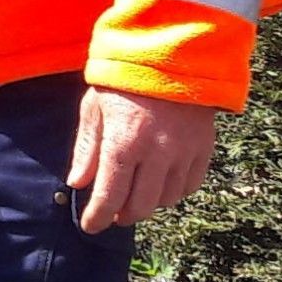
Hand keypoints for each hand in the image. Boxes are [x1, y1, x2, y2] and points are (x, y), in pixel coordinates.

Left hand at [71, 87, 218, 231]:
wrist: (173, 56)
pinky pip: (190, 186)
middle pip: (141, 206)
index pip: (109, 196)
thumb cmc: (125, 79)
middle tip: (112, 213)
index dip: (97, 217)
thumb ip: (87, 148)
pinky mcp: (204, 148)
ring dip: (148, 203)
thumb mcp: (95, 107)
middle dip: (123, 215)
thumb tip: (78, 182)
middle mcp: (156, 154)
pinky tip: (160, 183)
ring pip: (166, 199)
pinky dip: (173, 191)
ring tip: (135, 193)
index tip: (90, 226)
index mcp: (124, 143)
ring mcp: (184, 153)